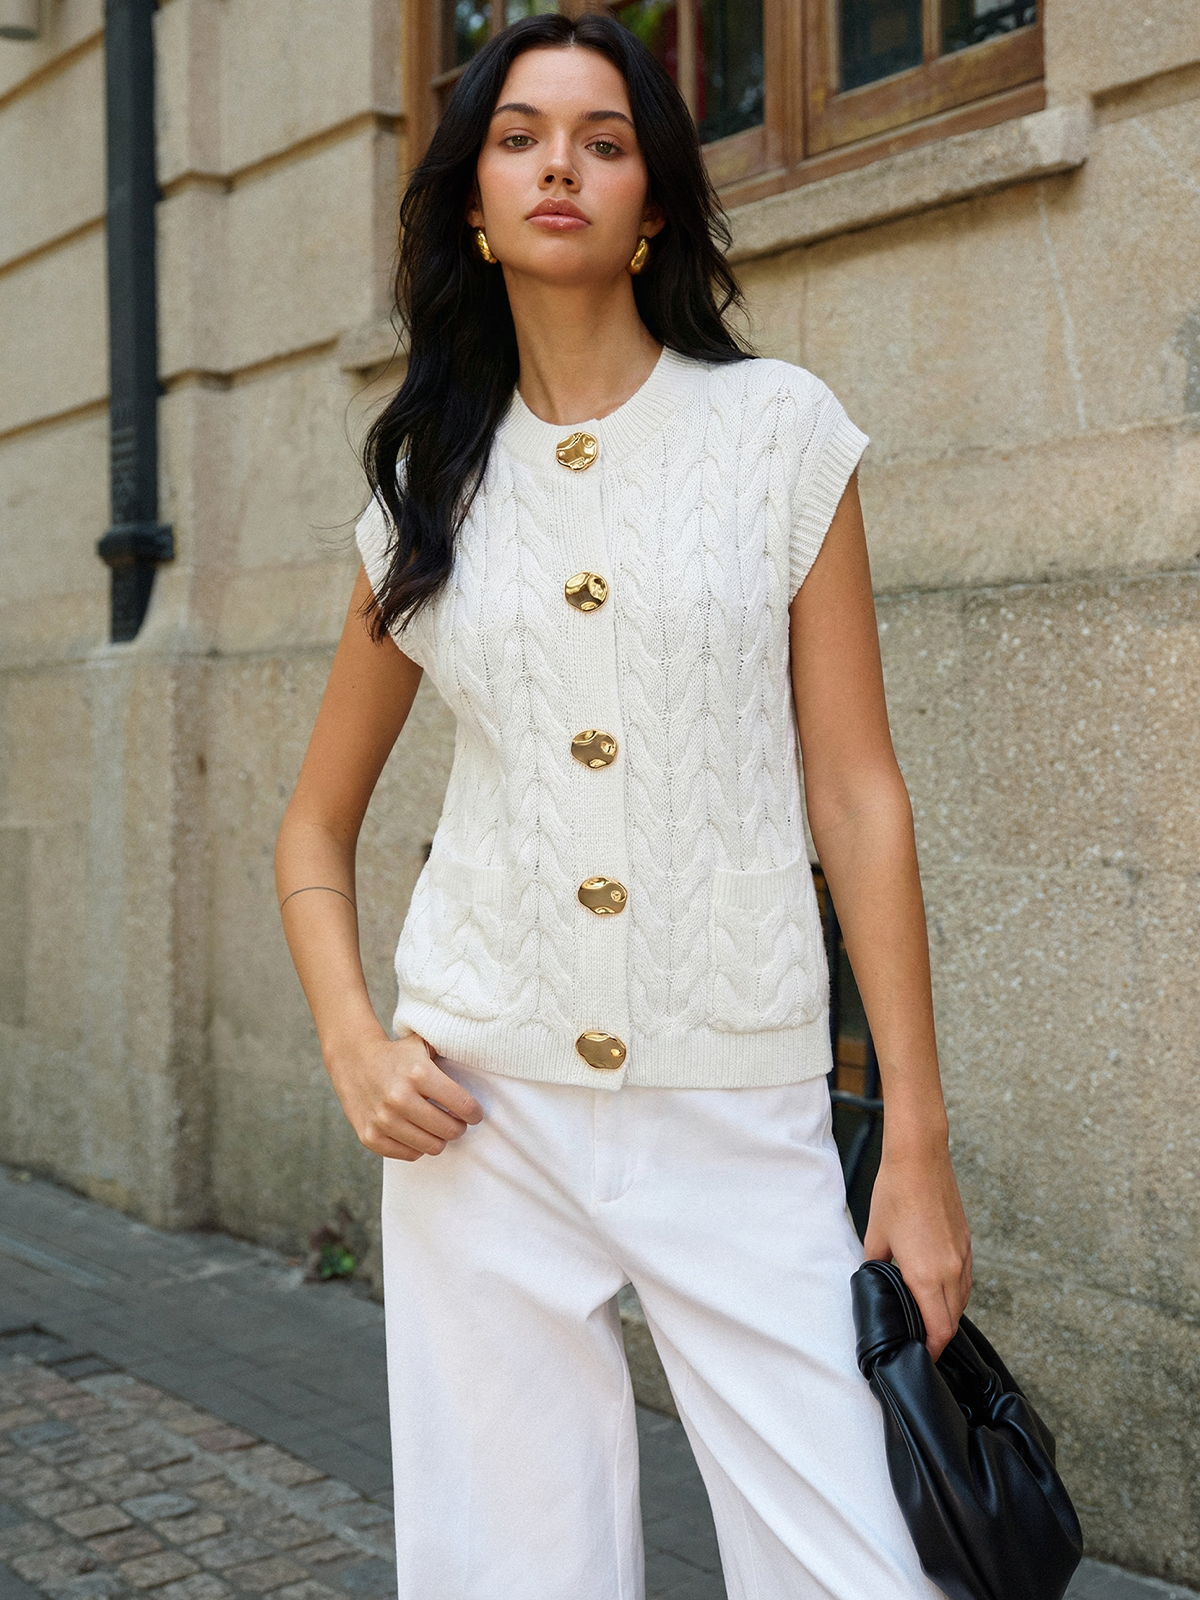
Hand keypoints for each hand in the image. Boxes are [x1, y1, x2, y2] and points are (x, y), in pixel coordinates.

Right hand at [325, 1031, 482, 1160]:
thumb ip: (450, 1053)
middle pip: (450, 1131)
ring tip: (437, 1127)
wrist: (352, 1060)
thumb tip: (486, 1062)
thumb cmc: (397, 1055)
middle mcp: (399, 1098)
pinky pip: (409, 1155)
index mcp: (418, 1074)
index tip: (475, 1114)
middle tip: (456, 1121)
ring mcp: (383, 1120)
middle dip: (458, 1127)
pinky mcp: (370, 1137)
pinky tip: (416, 1132)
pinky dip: (417, 1147)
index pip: (463, 1106)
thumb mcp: (424, 1045)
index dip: (474, 1113)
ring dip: (439, 1139)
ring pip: (431, 1147)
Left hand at [863, 1139, 971, 1360]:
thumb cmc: (894, 1193)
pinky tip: (939, 1290)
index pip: (938, 1330)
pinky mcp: (966, 1243)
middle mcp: (951, 1270)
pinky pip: (965, 1281)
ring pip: (962, 1301)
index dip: (931, 1349)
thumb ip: (876, 1266)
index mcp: (926, 1274)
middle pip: (952, 1321)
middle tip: (922, 1344)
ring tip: (928, 1320)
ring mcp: (962, 1256)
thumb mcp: (876, 1236)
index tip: (920, 1355)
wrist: (920, 1158)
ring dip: (948, 1315)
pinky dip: (955, 1294)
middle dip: (939, 1338)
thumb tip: (874, 1282)